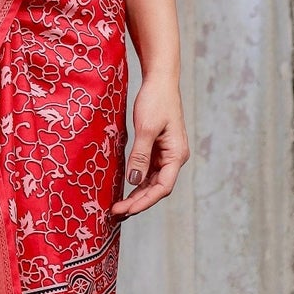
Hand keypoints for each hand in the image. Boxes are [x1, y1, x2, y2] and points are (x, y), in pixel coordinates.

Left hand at [112, 74, 188, 216]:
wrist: (159, 80)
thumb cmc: (156, 101)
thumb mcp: (146, 129)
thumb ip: (140, 156)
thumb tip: (134, 181)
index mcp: (177, 155)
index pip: (163, 187)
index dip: (144, 201)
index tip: (126, 209)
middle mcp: (174, 158)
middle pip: (157, 188)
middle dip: (138, 202)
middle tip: (116, 213)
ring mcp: (166, 154)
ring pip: (152, 182)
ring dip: (136, 195)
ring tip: (118, 207)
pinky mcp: (157, 149)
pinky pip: (147, 171)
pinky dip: (136, 182)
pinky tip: (124, 190)